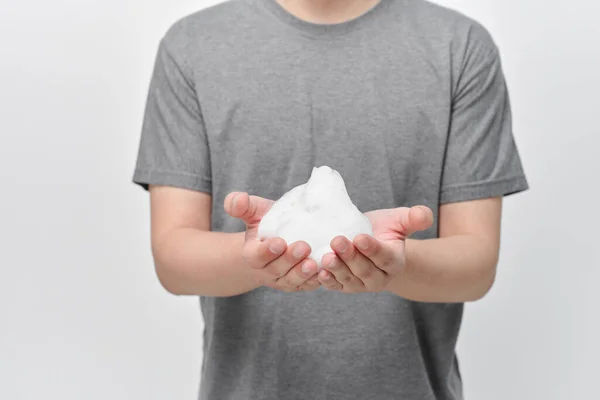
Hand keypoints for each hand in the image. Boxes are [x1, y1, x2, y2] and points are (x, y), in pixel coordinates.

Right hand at [224, 192, 319, 291]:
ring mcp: (284, 280)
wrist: (279, 238)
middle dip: (290, 260)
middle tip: (304, 246)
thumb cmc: (267, 223)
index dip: (267, 251)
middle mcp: (267, 271)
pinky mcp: (300, 284)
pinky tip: (326, 271)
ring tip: (314, 263)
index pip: (257, 256)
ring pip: (292, 280)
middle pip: (277, 269)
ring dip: (303, 273)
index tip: (280, 242)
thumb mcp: (254, 212)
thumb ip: (242, 205)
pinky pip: (308, 285)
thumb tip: (236, 200)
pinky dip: (316, 280)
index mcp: (253, 254)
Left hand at [318, 206, 433, 292]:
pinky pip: (336, 286)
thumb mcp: (399, 221)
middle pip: (365, 270)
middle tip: (337, 241)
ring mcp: (360, 284)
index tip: (359, 237)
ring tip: (325, 257)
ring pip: (349, 279)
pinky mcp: (344, 286)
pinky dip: (327, 281)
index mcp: (394, 262)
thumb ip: (413, 218)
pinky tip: (319, 273)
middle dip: (350, 257)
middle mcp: (379, 278)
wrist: (368, 240)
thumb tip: (425, 214)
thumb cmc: (385, 230)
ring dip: (337, 269)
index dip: (372, 249)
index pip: (383, 257)